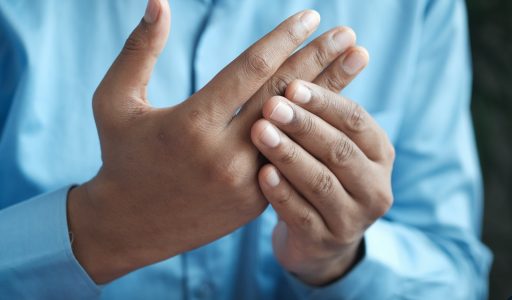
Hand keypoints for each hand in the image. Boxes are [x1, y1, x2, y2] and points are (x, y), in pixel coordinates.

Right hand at [68, 0, 359, 282]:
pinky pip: (292, 156)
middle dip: (320, 60)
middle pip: (283, 96)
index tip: (311, 16)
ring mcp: (244, 182)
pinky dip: (313, 130)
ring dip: (330, 93)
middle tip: (348, 35)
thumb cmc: (121, 157)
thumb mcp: (113, 101)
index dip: (284, 39)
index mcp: (190, 124)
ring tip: (357, 61)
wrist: (129, 224)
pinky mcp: (255, 201)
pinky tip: (334, 107)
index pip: (250, 70)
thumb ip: (138, 50)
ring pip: (297, 129)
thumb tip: (159, 1)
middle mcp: (223, 155)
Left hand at [251, 60, 394, 284]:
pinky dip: (282, 193)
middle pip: (339, 151)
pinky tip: (262, 173)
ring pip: (321, 183)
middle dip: (305, 125)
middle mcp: (375, 187)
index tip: (292, 85)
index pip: (357, 121)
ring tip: (261, 132)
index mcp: (380, 154)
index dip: (326, 102)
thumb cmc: (322, 175)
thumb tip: (343, 45)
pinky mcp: (325, 242)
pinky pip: (301, 216)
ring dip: (290, 154)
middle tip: (272, 106)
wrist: (320, 238)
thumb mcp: (333, 144)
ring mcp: (352, 219)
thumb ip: (329, 110)